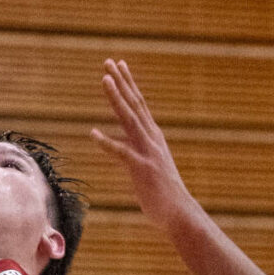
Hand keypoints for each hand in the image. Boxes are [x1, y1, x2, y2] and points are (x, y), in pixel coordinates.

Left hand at [92, 59, 192, 227]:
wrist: (180, 213)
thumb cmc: (165, 194)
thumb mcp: (152, 166)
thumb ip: (140, 153)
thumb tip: (127, 150)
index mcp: (153, 136)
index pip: (139, 104)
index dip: (128, 84)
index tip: (118, 65)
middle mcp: (152, 139)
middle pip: (134, 104)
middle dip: (120, 81)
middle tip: (108, 61)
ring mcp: (147, 152)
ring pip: (129, 119)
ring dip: (116, 98)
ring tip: (105, 79)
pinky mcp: (141, 168)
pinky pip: (121, 152)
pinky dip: (106, 142)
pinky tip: (93, 133)